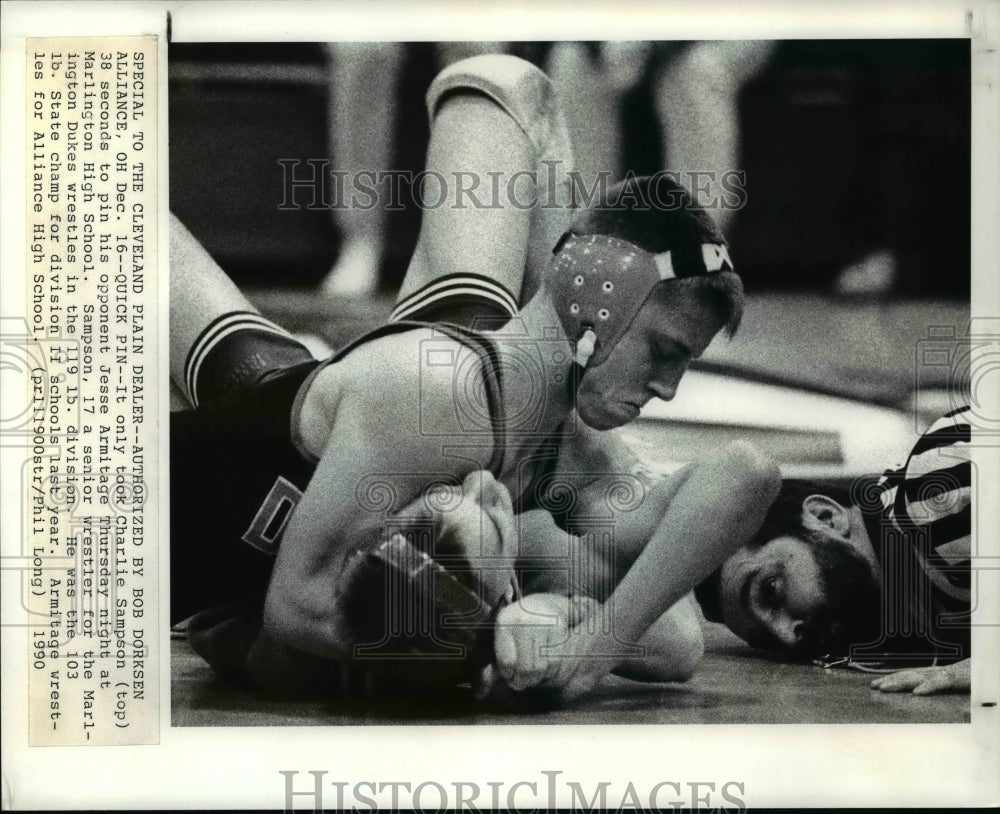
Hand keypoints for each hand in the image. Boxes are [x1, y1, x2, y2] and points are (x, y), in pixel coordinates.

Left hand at [491, 593, 617, 701]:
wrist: (546, 605)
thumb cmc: (518, 629)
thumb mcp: (500, 643)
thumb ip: (487, 668)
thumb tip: (479, 693)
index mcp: (504, 620)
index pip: (506, 663)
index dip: (508, 673)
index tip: (510, 670)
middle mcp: (524, 619)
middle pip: (525, 669)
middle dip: (524, 678)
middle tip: (524, 673)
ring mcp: (544, 623)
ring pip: (541, 669)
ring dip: (538, 675)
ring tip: (536, 664)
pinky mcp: (560, 628)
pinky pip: (555, 663)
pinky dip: (551, 668)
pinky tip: (548, 657)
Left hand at [869, 658, 969, 695]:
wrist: (989, 670)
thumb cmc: (972, 680)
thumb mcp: (953, 686)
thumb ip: (937, 689)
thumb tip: (918, 697)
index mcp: (933, 674)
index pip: (908, 676)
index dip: (892, 679)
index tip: (876, 685)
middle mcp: (935, 672)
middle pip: (908, 675)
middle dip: (890, 680)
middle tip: (873, 686)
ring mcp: (945, 674)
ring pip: (918, 677)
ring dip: (899, 682)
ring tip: (884, 688)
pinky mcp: (958, 678)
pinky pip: (940, 682)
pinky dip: (928, 686)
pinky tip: (917, 692)